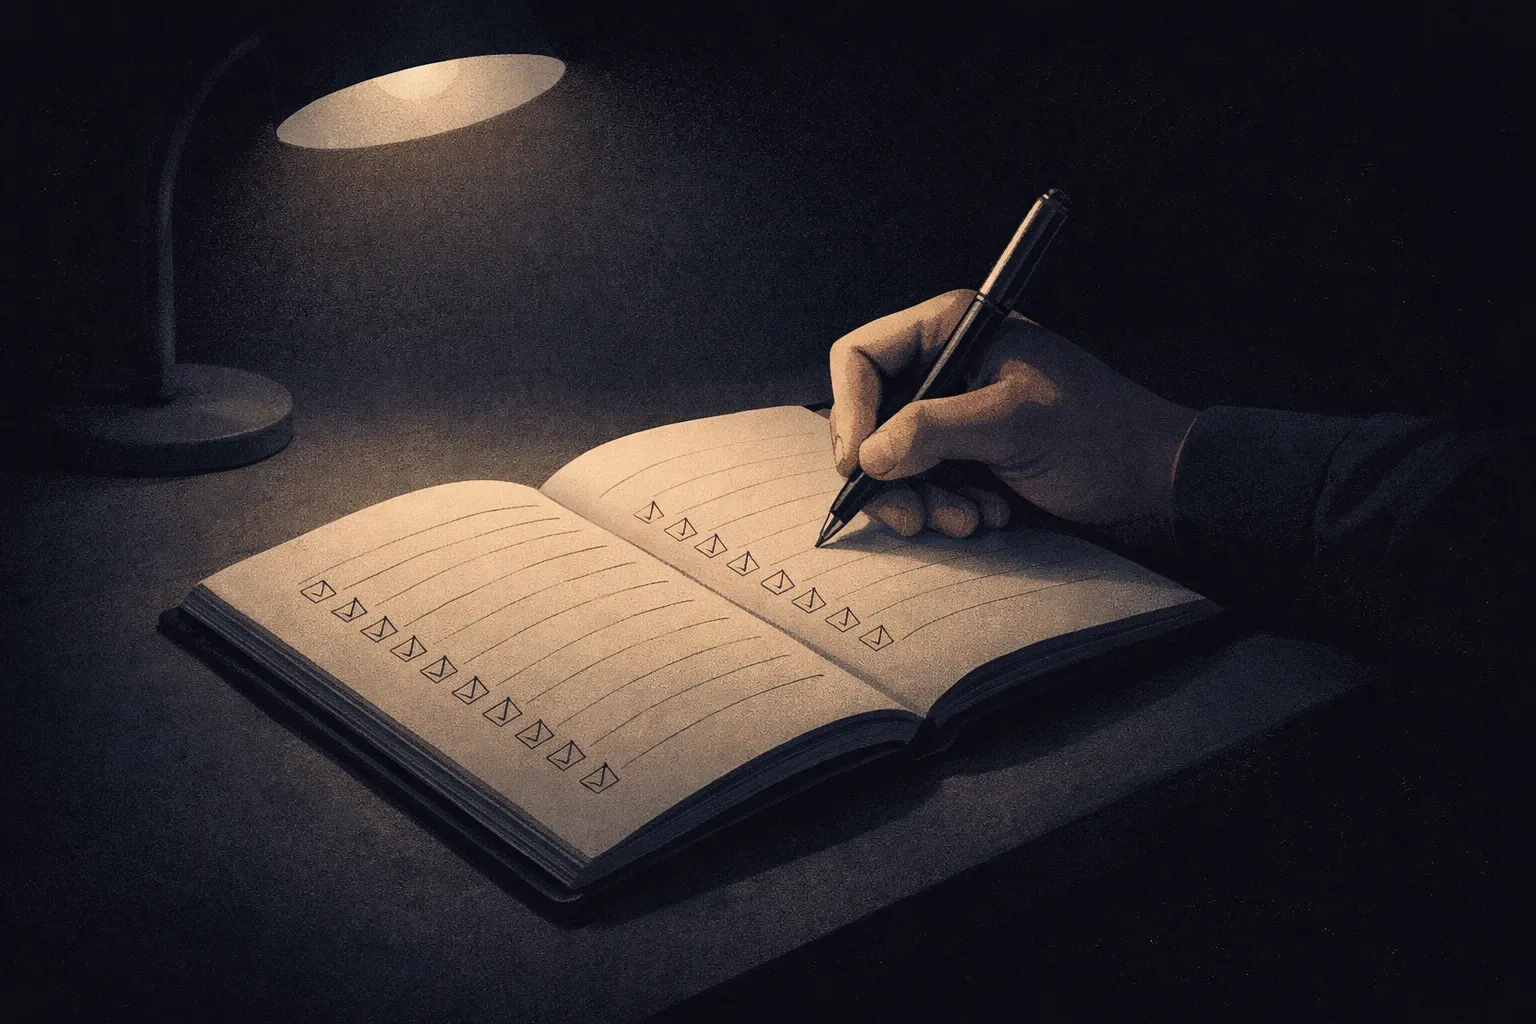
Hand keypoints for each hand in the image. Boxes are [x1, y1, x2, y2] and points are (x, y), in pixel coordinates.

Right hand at [828, 290, 1196, 547]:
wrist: (1153, 481)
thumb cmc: (1098, 435)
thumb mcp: (1014, 425)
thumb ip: (933, 431)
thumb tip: (867, 456)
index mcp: (952, 330)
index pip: (861, 357)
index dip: (850, 411)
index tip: (860, 465)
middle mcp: (944, 366)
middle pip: (868, 418)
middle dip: (888, 474)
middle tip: (914, 517)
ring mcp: (953, 414)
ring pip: (891, 461)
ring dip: (920, 500)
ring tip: (968, 521)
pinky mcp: (965, 455)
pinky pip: (922, 485)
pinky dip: (944, 509)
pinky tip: (988, 518)